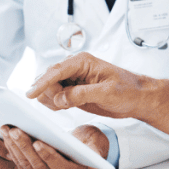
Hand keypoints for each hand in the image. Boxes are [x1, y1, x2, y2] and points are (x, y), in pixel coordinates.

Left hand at [1, 124, 110, 168]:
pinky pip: (23, 168)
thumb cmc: (90, 142)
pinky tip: (8, 139)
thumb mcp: (97, 141)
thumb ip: (94, 147)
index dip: (49, 156)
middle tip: (16, 131)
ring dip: (16, 149)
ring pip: (29, 168)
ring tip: (8, 131)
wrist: (86, 149)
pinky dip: (14, 153)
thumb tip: (85, 150)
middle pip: (40, 168)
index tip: (37, 142)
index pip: (62, 168)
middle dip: (26, 148)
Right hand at [27, 52, 147, 118]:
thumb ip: (81, 94)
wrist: (138, 98)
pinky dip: (55, 105)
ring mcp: (72, 80)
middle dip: (50, 93)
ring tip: (68, 106)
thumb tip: (59, 98)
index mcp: (82, 61)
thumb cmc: (128, 90)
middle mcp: (74, 69)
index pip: (55, 71)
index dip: (41, 83)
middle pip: (48, 79)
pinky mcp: (72, 92)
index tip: (30, 94)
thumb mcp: (107, 92)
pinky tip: (66, 107)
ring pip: (48, 90)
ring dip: (52, 100)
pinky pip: (54, 98)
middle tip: (64, 105)